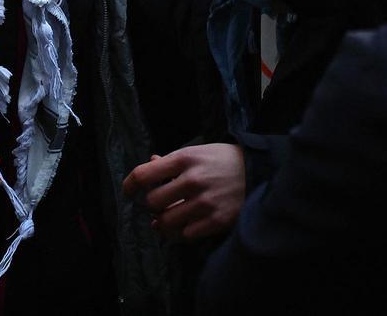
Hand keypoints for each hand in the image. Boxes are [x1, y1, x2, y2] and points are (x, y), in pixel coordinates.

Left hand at [122, 144, 245, 239]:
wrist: (259, 172)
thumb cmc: (223, 160)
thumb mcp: (197, 152)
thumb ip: (172, 160)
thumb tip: (150, 162)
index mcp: (184, 159)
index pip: (143, 175)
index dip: (129, 185)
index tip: (128, 192)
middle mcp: (192, 180)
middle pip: (153, 202)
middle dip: (152, 206)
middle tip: (158, 206)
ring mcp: (204, 202)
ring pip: (167, 222)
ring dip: (163, 222)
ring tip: (167, 218)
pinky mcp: (216, 221)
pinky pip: (186, 234)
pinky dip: (182, 232)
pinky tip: (185, 225)